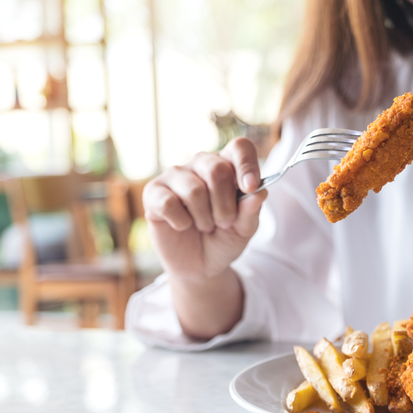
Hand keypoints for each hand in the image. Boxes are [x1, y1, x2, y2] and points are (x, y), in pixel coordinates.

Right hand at [143, 138, 267, 278]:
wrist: (200, 265)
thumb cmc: (224, 239)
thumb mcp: (244, 230)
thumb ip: (251, 211)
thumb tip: (259, 192)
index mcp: (228, 165)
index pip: (240, 148)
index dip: (247, 165)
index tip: (250, 187)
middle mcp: (201, 163)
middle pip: (216, 169)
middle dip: (225, 205)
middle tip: (225, 222)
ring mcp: (175, 175)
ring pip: (194, 190)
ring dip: (204, 218)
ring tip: (205, 226)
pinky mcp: (153, 192)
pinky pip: (169, 203)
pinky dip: (181, 222)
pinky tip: (182, 226)